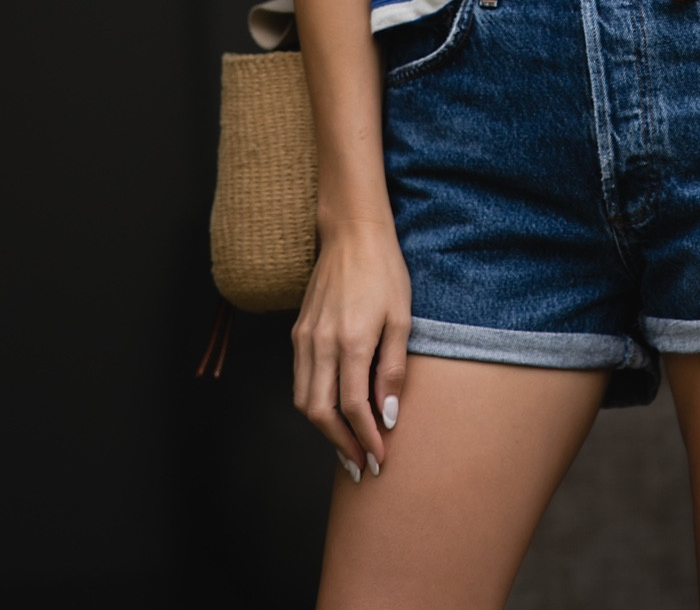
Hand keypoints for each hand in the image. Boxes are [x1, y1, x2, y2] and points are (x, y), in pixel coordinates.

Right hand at [291, 215, 411, 481]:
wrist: (352, 233)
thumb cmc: (384, 271)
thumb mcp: (401, 318)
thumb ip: (393, 370)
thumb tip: (388, 416)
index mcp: (350, 341)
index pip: (354, 408)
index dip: (366, 439)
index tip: (380, 459)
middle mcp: (320, 344)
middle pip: (319, 413)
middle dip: (340, 445)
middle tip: (361, 466)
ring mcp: (304, 338)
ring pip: (303, 400)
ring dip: (323, 430)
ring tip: (347, 447)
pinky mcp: (298, 332)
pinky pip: (300, 379)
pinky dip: (314, 404)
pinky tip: (334, 411)